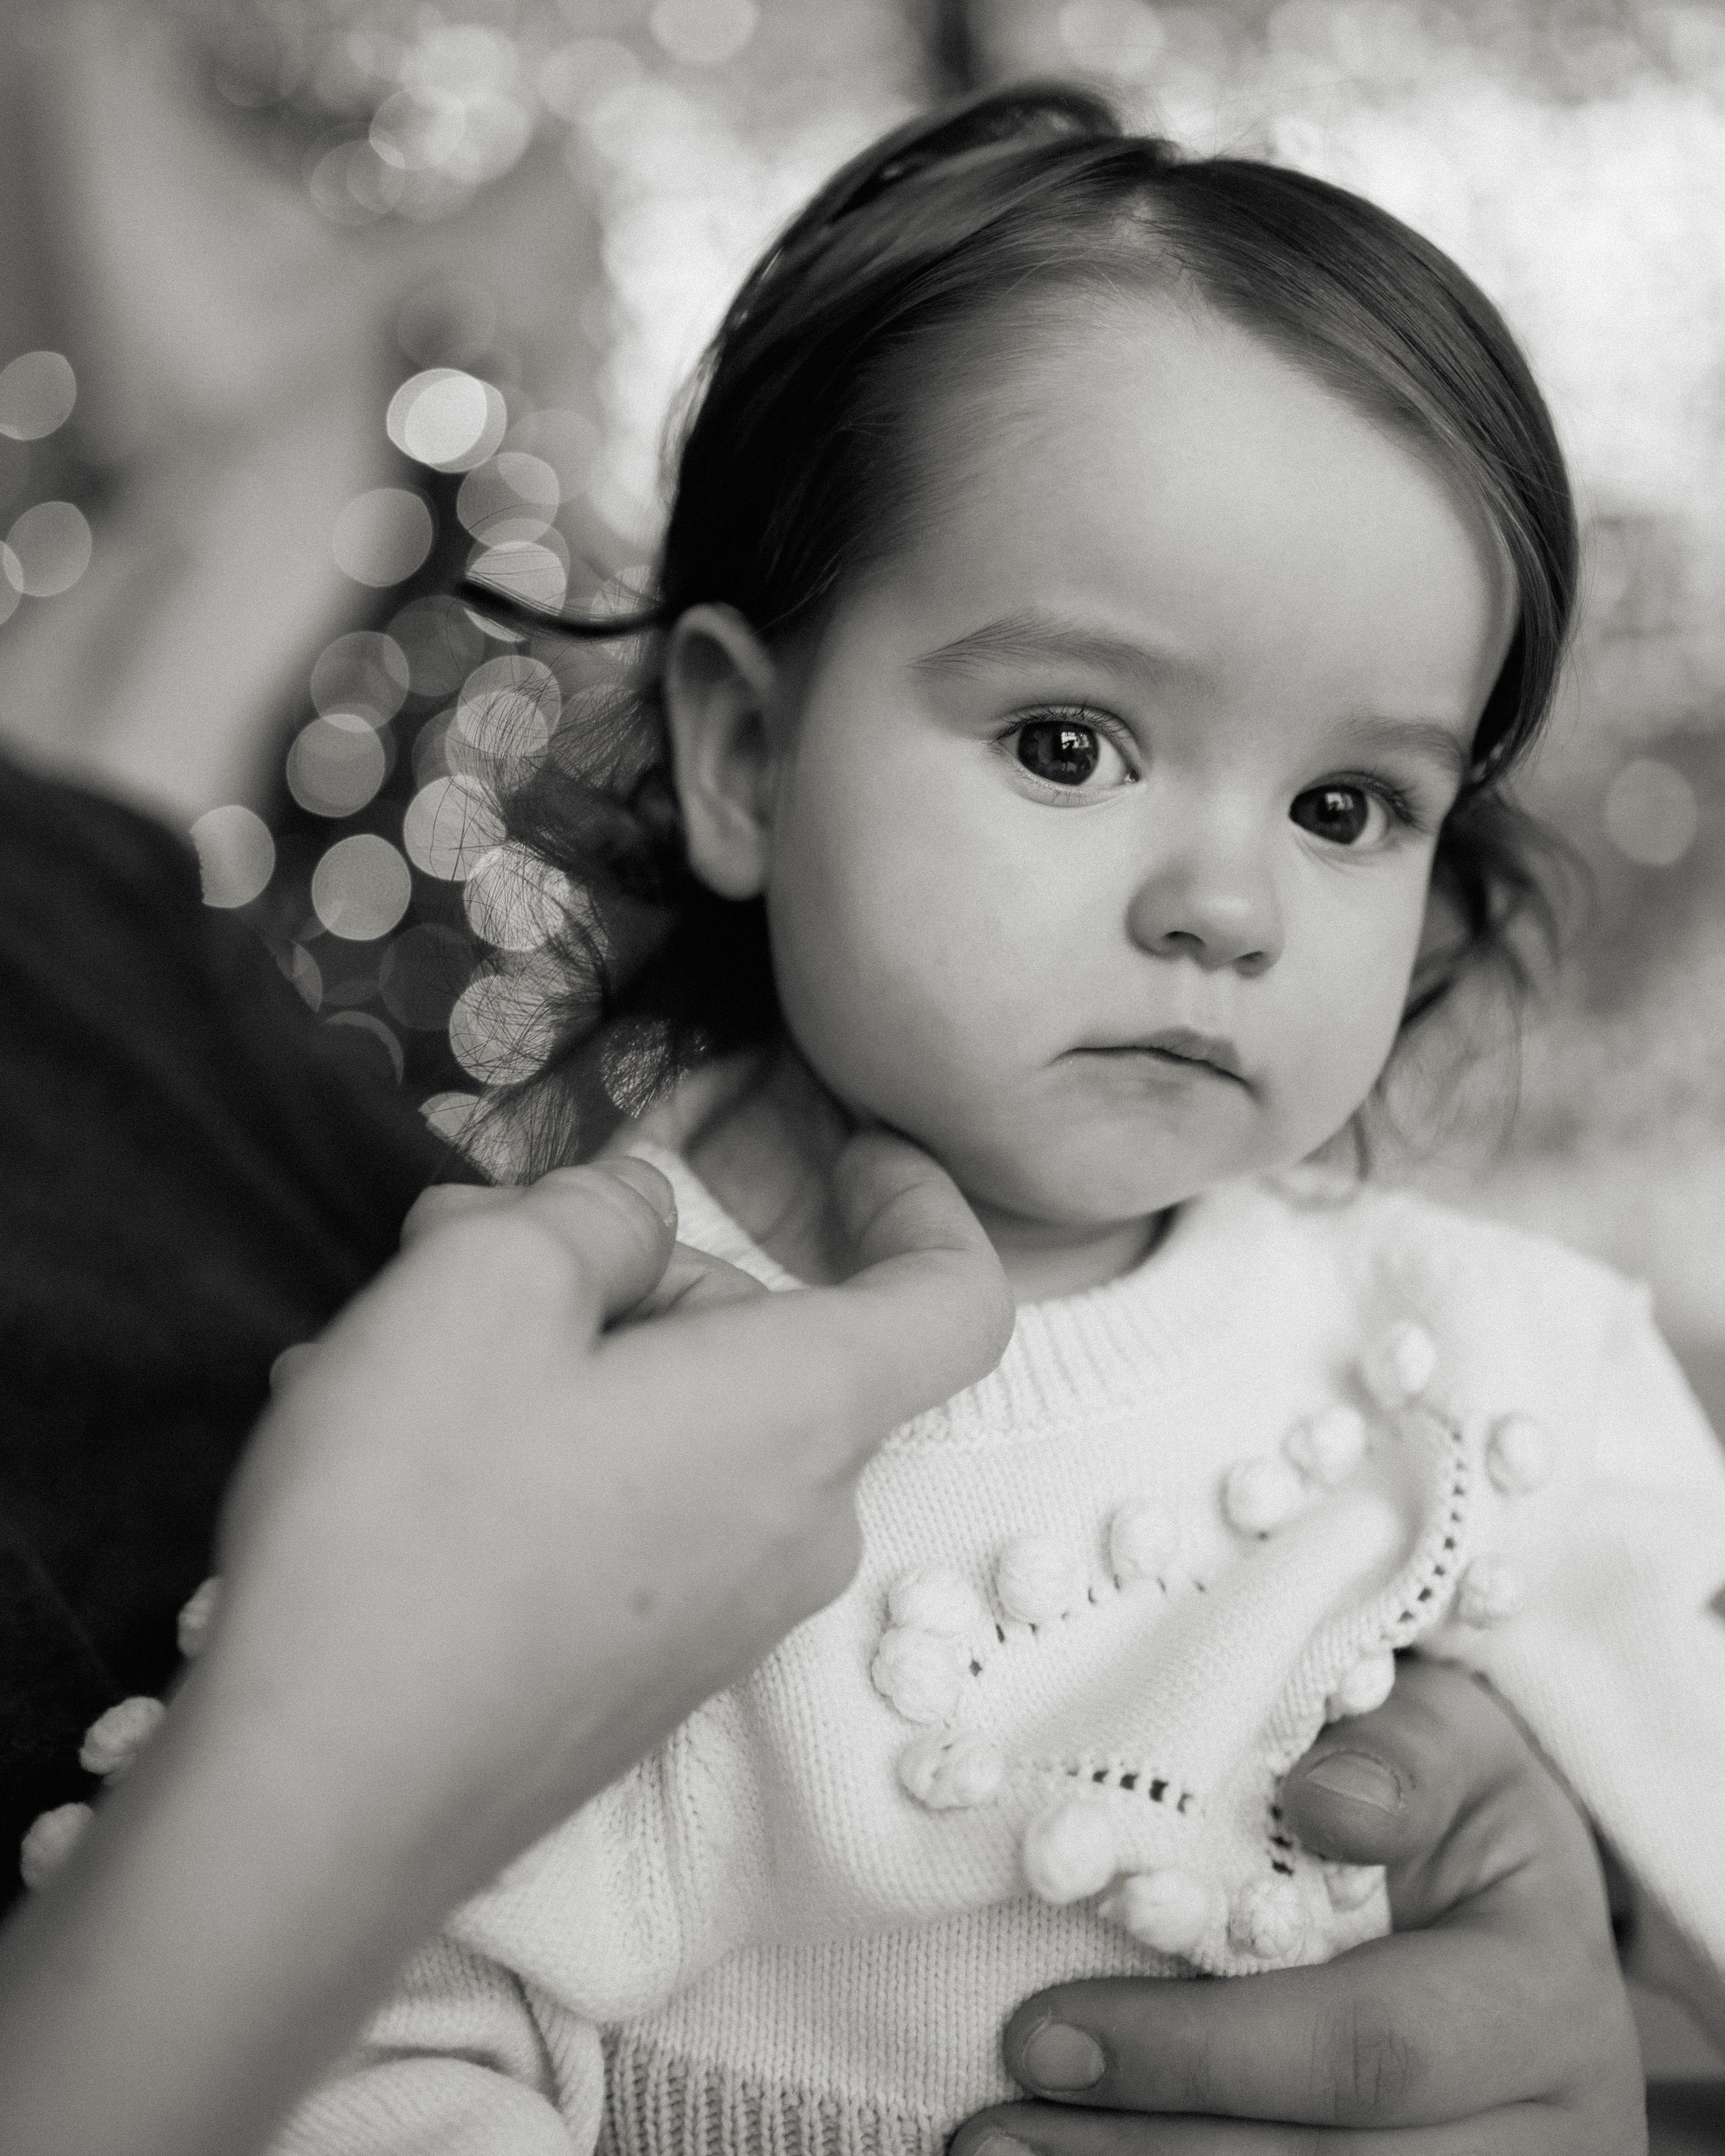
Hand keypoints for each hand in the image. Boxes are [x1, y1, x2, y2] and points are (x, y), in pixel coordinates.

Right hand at [0, 1134, 1011, 2155]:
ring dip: (559, 1363)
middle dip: (630, 1276)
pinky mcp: (640, 1684)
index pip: (954, 1302)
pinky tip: (399, 1460)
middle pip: (765, 1346)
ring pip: (679, 1428)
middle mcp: (796, 1529)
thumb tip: (636, 1212)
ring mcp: (722, 1622)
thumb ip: (589, 1214)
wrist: (315, 1810)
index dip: (920, 1205)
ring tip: (386, 1358)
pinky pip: (632, 1519)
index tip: (853, 1152)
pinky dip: (545, 1459)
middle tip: (457, 1243)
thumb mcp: (482, 1283)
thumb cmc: (415, 1519)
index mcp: (802, 1414)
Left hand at [956, 1661, 1645, 2152]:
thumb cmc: (1462, 1807)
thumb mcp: (1457, 1743)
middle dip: (1145, 2155)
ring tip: (996, 2154)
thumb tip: (1325, 1801)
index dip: (1197, 2055)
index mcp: (1541, 2004)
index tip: (1040, 2032)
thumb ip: (1401, 1755)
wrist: (1524, 1911)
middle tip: (985, 2129)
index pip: (1365, 2052)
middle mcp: (1544, 2137)